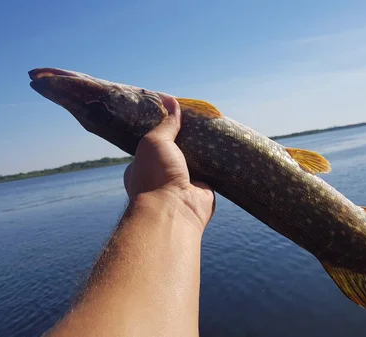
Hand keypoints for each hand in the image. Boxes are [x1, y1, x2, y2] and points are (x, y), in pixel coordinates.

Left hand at [123, 95, 214, 230]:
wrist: (175, 208)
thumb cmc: (156, 175)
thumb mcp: (155, 141)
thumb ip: (166, 123)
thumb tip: (170, 100)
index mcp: (142, 167)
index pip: (153, 144)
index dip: (163, 130)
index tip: (174, 116)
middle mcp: (161, 177)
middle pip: (176, 151)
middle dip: (186, 140)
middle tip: (197, 121)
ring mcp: (182, 184)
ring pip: (194, 162)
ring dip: (202, 151)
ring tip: (212, 129)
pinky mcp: (203, 190)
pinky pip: (211, 171)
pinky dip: (216, 162)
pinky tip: (224, 146)